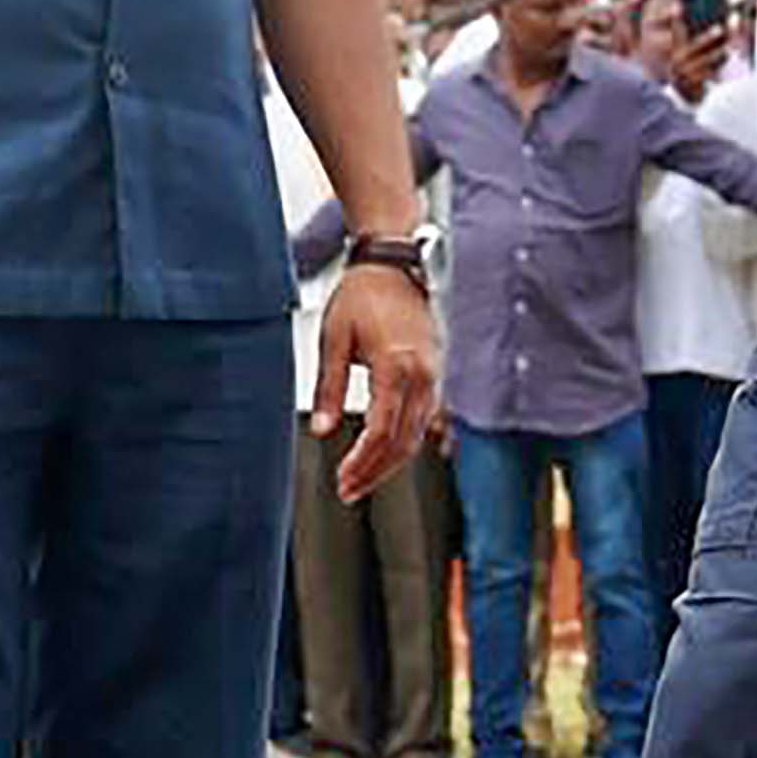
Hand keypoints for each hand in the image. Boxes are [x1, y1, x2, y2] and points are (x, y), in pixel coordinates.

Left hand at [310, 262, 442, 502]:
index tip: (343, 479)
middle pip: (404, 440)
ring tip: (363, 479)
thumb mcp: (334, 340)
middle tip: (350, 491)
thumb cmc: (362, 296)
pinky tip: (388, 454)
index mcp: (396, 364)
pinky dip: (406, 442)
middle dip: (376, 471)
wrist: (393, 266)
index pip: (383, 429)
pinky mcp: (435, 373)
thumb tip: (321, 430)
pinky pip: (425, 418)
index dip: (363, 460)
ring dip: (391, 461)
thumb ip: (329, 388)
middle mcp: (422, 373)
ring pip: (418, 433)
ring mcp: (434, 374)